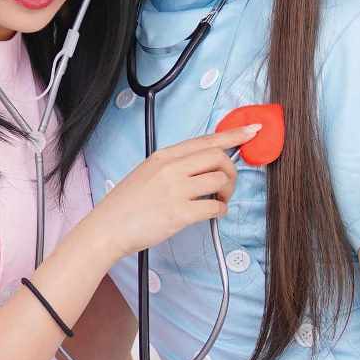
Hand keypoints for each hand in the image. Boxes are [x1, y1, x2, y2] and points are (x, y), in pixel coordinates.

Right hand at [91, 124, 260, 262]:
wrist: (108, 228)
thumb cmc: (126, 204)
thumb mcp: (147, 173)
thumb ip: (173, 166)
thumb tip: (201, 166)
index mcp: (164, 156)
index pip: (205, 140)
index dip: (233, 135)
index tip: (252, 131)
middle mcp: (171, 168)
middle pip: (218, 157)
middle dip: (231, 171)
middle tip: (227, 185)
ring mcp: (176, 190)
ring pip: (219, 180)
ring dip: (227, 192)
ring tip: (218, 201)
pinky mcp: (180, 213)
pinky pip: (214, 207)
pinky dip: (220, 211)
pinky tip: (213, 214)